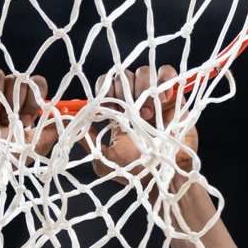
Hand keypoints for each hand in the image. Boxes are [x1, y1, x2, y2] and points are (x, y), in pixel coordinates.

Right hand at [0, 68, 56, 168]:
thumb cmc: (5, 158)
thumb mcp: (36, 146)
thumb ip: (52, 129)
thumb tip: (68, 114)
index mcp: (24, 105)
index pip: (36, 83)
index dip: (33, 98)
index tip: (26, 120)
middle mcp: (7, 96)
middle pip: (17, 78)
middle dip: (12, 102)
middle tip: (5, 123)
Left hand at [92, 65, 199, 182]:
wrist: (165, 175)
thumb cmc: (138, 171)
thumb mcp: (105, 162)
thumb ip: (89, 143)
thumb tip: (73, 124)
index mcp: (119, 112)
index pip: (106, 85)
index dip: (104, 89)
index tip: (107, 107)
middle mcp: (135, 102)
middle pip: (123, 75)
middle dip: (122, 90)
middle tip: (129, 113)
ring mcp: (154, 97)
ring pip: (143, 72)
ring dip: (142, 89)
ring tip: (147, 114)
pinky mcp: (173, 95)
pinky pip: (167, 73)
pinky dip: (163, 80)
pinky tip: (162, 101)